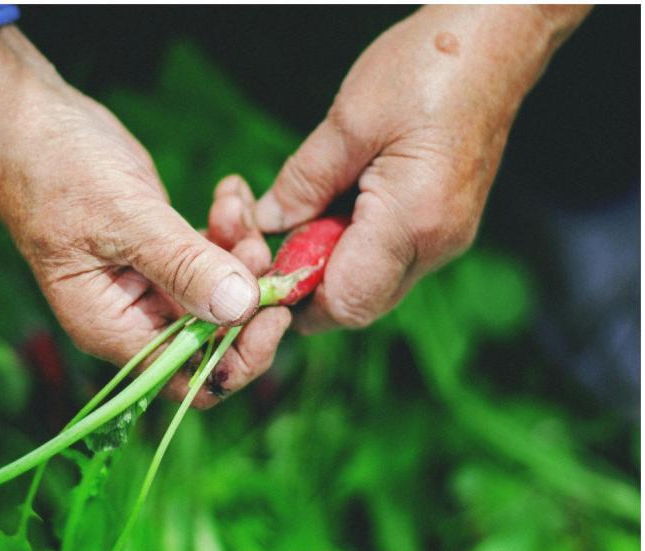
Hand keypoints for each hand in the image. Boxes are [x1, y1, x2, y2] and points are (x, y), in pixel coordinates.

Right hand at [0, 26, 286, 404]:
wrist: (31, 121)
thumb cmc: (56, 171)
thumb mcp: (124, 219)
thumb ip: (182, 265)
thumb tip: (240, 308)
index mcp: (114, 328)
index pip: (189, 377)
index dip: (239, 356)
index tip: (274, 309)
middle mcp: (135, 316)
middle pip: (215, 337)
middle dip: (247, 294)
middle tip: (260, 245)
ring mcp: (152, 283)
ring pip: (222, 292)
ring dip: (242, 252)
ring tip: (234, 205)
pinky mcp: (166, 250)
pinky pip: (213, 255)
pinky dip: (230, 228)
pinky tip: (229, 192)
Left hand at [255, 5, 589, 333]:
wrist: (497, 39)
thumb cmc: (429, 67)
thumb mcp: (348, 121)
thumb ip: (303, 182)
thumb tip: (267, 223)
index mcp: (415, 221)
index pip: (346, 302)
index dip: (295, 298)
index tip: (260, 263)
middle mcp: (437, 244)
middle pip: (358, 301)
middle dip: (306, 279)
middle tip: (275, 232)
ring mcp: (446, 237)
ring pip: (371, 282)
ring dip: (327, 259)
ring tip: (305, 207)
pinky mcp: (445, 224)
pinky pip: (389, 257)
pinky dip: (352, 243)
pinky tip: (336, 201)